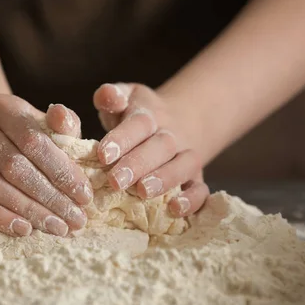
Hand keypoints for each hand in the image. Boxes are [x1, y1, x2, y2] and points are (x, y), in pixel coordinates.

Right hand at [0, 94, 91, 236]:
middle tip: (75, 220)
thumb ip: (63, 125)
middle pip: (14, 166)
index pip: (34, 140)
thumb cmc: (27, 144)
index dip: (62, 171)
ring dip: (29, 211)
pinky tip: (25, 229)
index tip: (85, 197)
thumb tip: (63, 119)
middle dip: (50, 197)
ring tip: (56, 228)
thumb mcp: (49, 132)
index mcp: (2, 106)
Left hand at [93, 83, 208, 216]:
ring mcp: (186, 156)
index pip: (138, 123)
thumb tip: (107, 94)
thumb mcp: (124, 99)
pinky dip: (192, 200)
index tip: (103, 154)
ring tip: (143, 192)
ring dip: (165, 179)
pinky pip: (201, 188)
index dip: (122, 138)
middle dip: (138, 164)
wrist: (177, 123)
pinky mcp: (196, 178)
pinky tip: (176, 209)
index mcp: (150, 115)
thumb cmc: (136, 117)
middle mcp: (171, 135)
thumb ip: (111, 97)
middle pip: (160, 146)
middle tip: (115, 181)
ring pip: (183, 165)